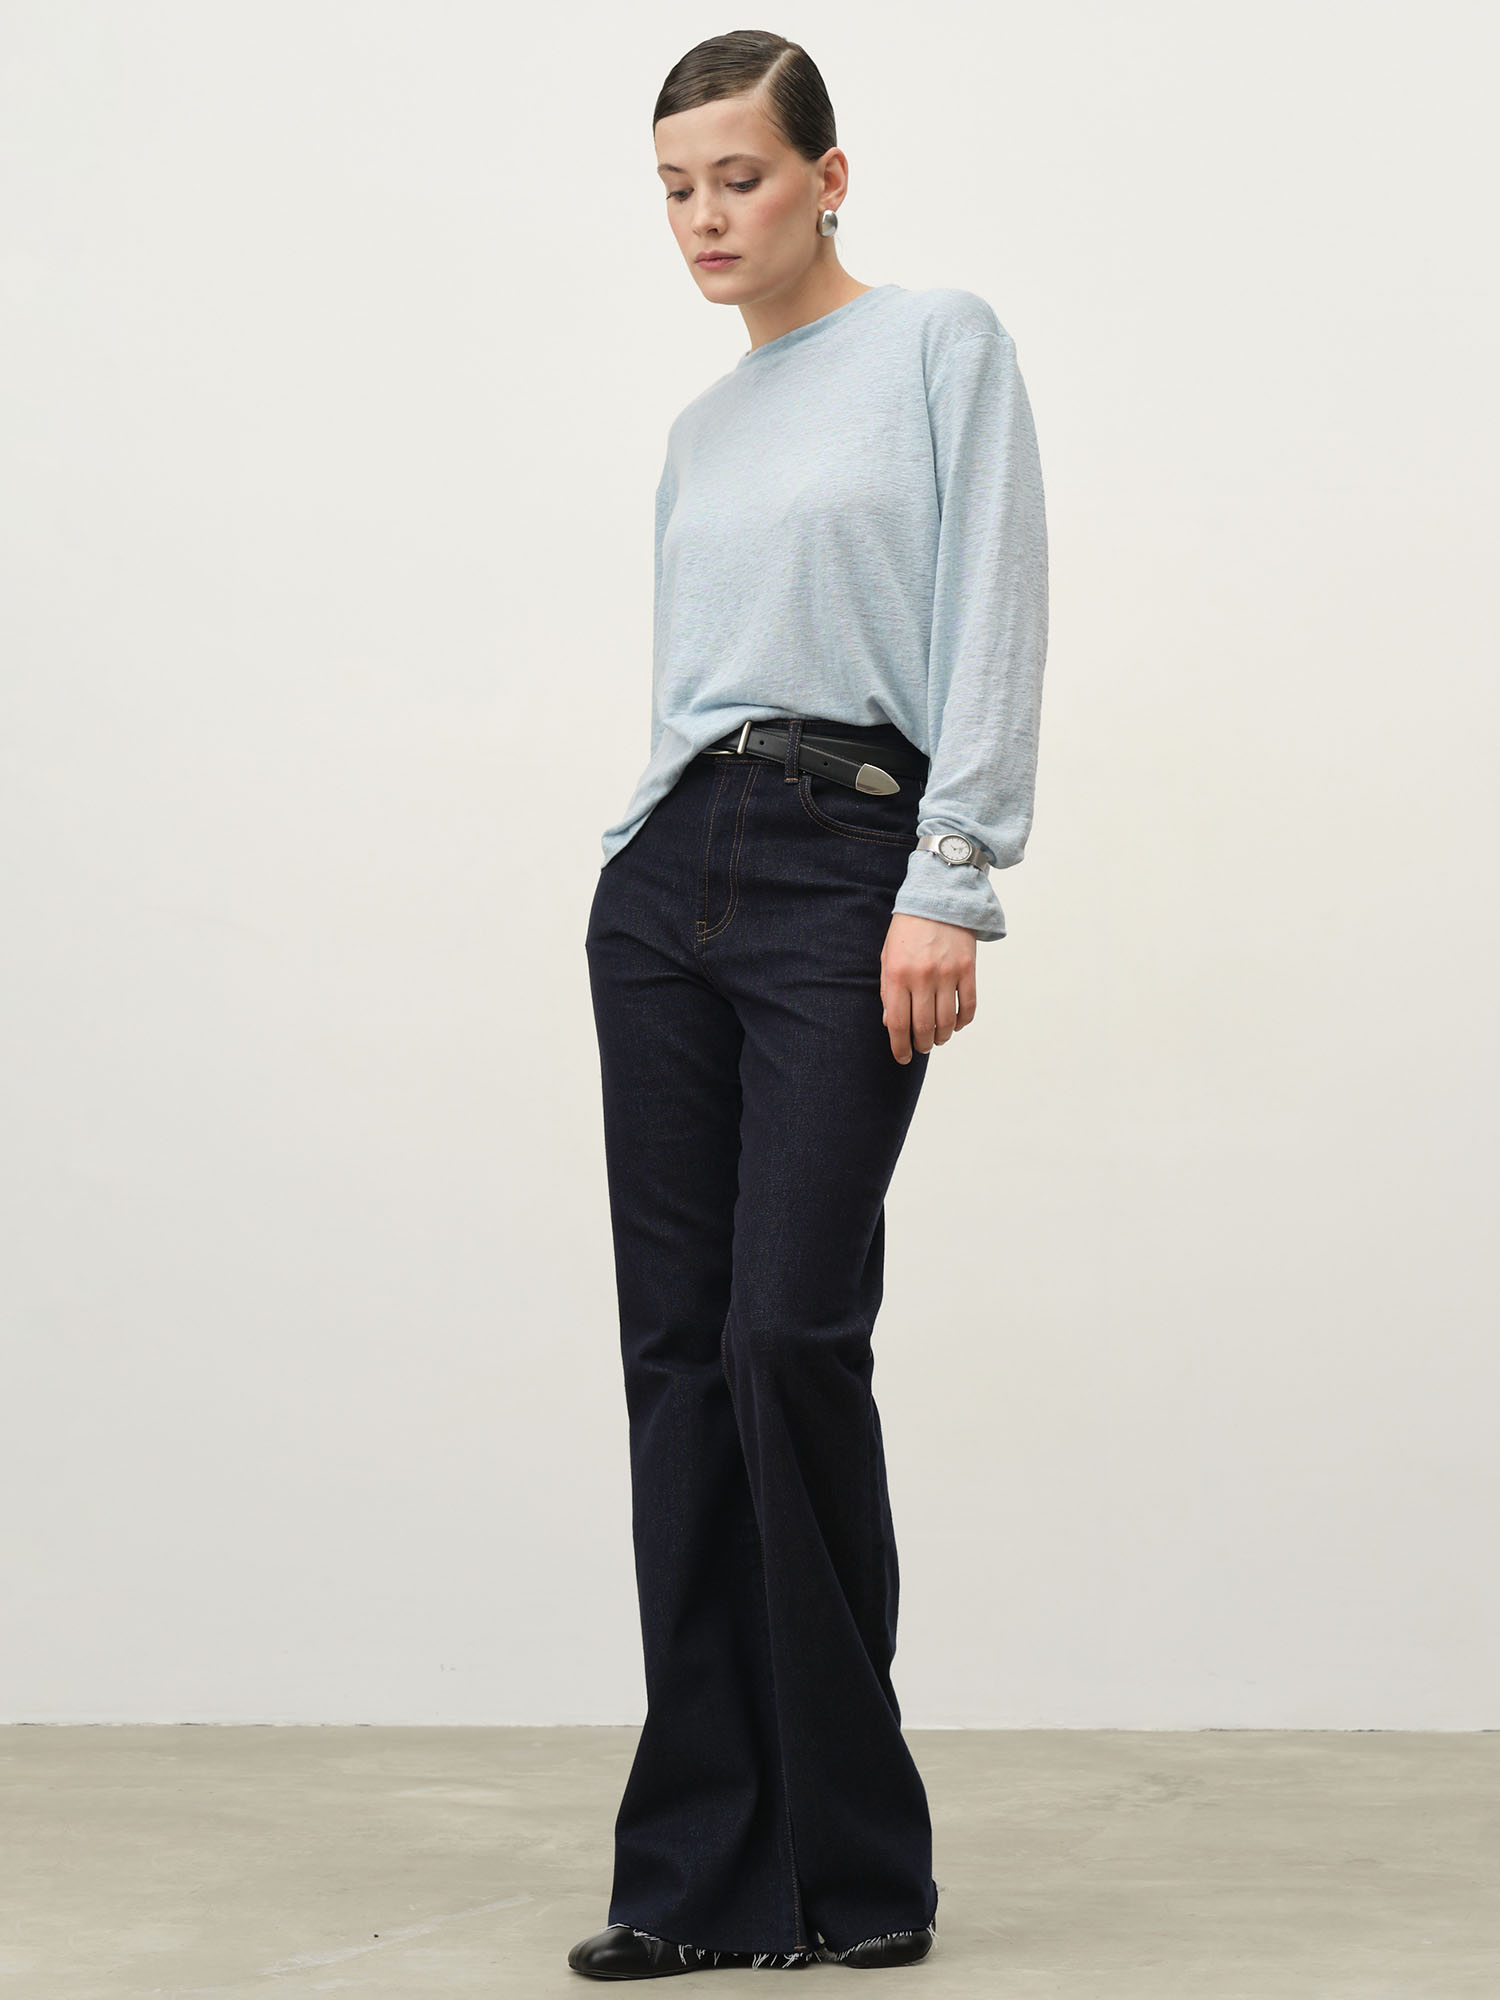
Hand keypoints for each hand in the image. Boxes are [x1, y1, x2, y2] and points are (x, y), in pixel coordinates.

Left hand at [880, 913, 977, 1062]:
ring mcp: (947, 973)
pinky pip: (968, 1006)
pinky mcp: (968, 969)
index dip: (900, 1047)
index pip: (898, 1024)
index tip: (903, 1058)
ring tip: (938, 1038)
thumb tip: (891, 1024)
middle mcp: (922, 977)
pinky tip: (956, 1024)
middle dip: (921, 1045)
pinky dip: (963, 1022)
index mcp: (897, 975)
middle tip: (921, 1047)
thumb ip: (887, 991)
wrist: (938, 898)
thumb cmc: (907, 930)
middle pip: (923, 1027)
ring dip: (942, 1037)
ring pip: (947, 1022)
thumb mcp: (888, 957)